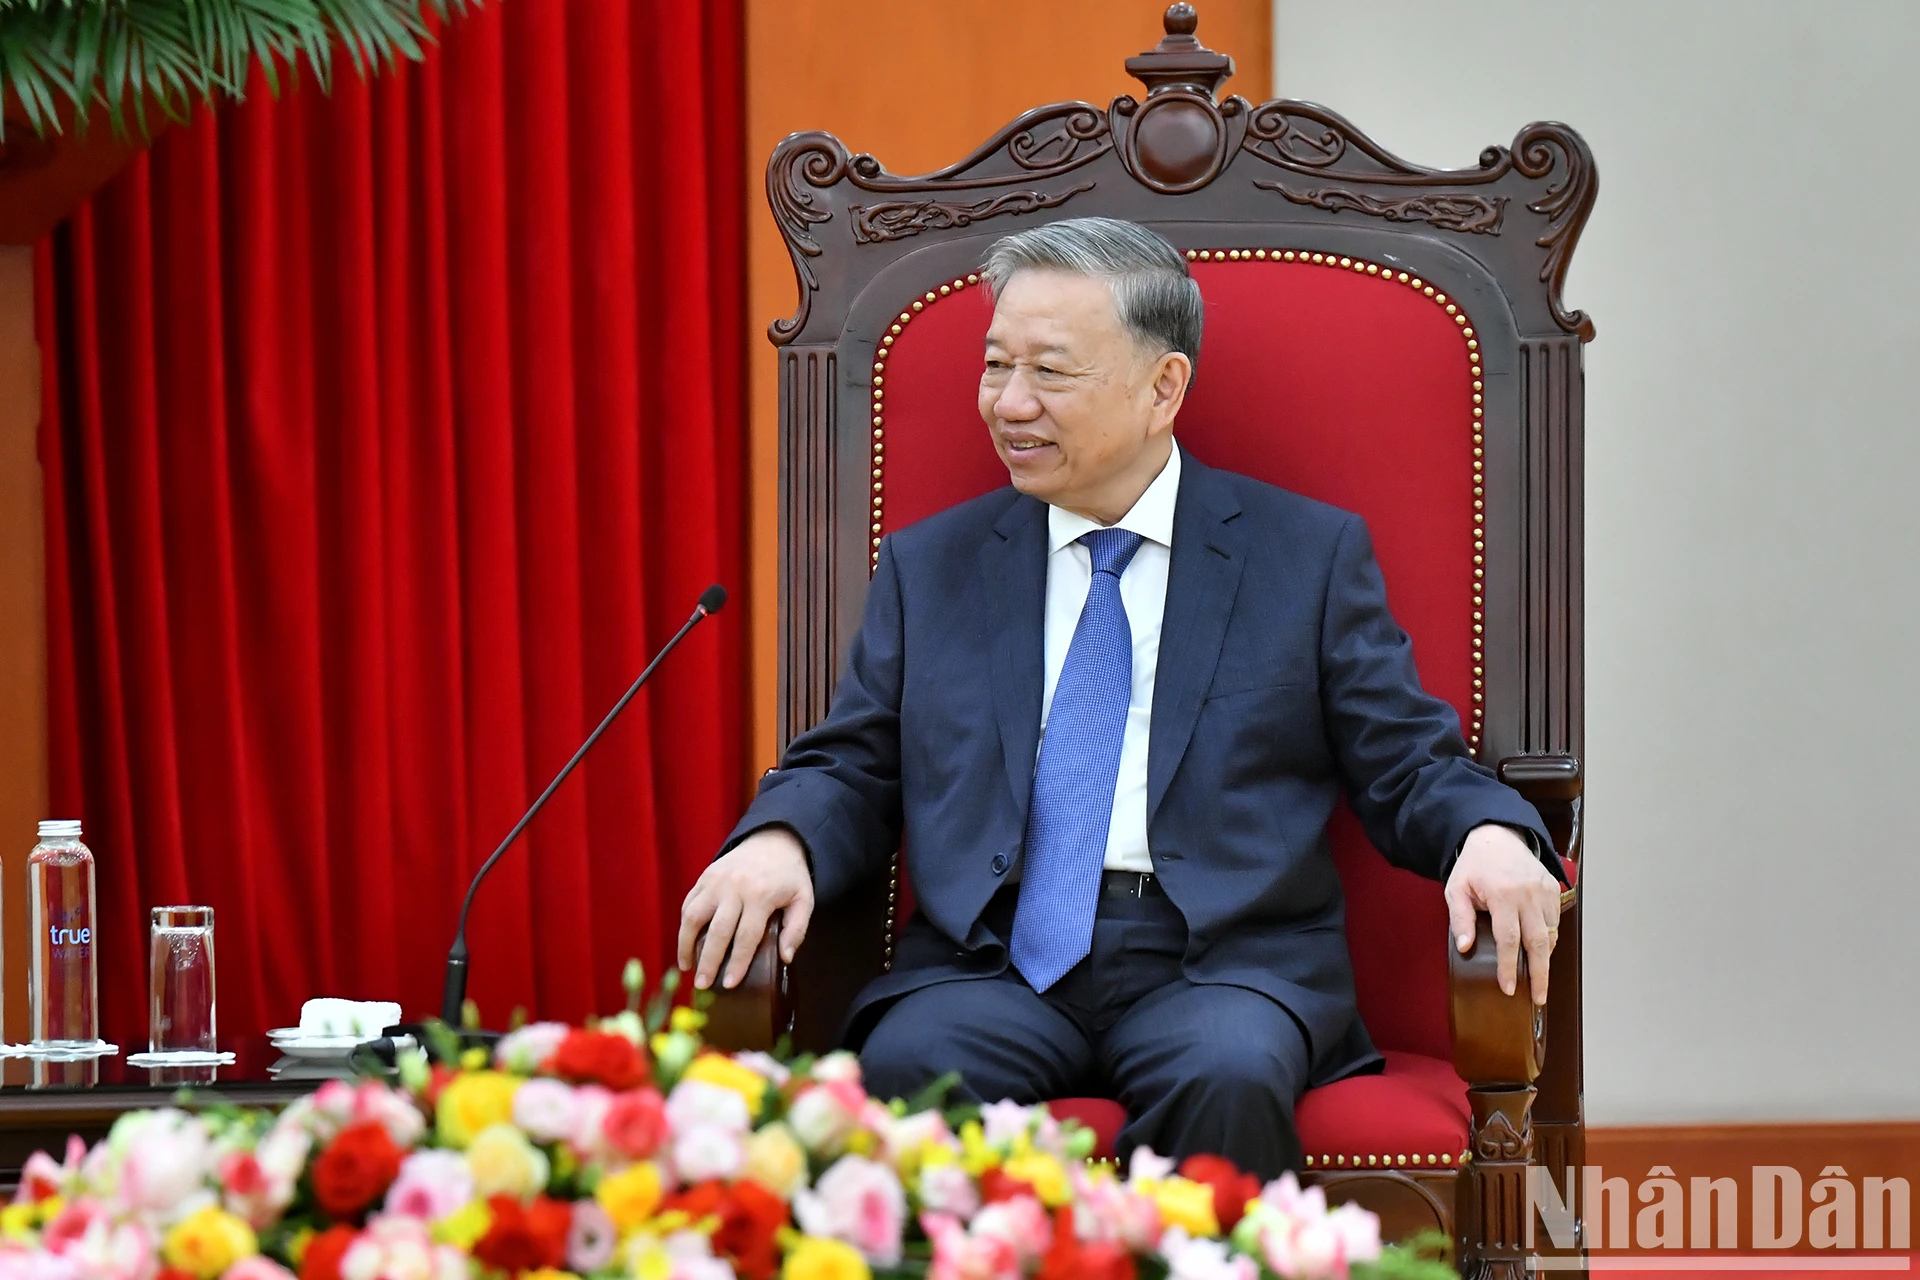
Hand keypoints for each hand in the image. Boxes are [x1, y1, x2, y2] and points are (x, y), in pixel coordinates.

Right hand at [677, 827, 814, 989]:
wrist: (774, 840)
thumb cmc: (789, 876)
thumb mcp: (804, 900)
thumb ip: (796, 929)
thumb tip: (785, 958)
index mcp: (761, 895)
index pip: (747, 936)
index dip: (737, 963)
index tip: (729, 984)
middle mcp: (735, 887)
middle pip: (718, 931)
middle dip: (708, 961)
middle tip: (701, 984)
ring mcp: (717, 881)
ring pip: (694, 916)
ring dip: (686, 944)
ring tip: (686, 967)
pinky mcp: (705, 876)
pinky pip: (689, 903)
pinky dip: (684, 924)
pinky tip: (685, 943)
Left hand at [1445, 824, 1560, 1005]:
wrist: (1497, 836)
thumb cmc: (1474, 866)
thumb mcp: (1456, 888)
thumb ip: (1460, 918)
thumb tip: (1465, 947)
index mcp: (1503, 894)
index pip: (1509, 940)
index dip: (1508, 967)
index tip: (1509, 989)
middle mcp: (1528, 894)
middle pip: (1539, 943)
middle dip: (1540, 974)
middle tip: (1539, 998)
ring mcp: (1544, 891)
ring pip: (1550, 934)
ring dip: (1545, 958)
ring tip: (1537, 978)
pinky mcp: (1553, 889)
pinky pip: (1554, 922)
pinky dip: (1549, 940)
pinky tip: (1539, 951)